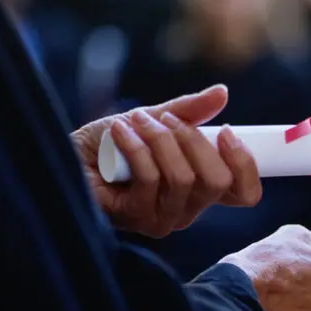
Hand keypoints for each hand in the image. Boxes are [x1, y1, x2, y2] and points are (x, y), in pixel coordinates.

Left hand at [71, 85, 261, 237]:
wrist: (65, 156)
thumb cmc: (110, 145)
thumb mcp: (155, 120)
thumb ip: (189, 111)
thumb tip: (222, 92)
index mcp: (200, 191)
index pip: (245, 194)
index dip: (245, 164)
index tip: (226, 130)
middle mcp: (187, 210)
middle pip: (217, 182)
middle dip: (193, 140)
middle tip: (166, 119)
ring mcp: (161, 218)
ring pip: (183, 179)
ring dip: (160, 140)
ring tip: (138, 121)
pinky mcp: (134, 216)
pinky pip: (150, 179)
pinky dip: (136, 146)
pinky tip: (120, 131)